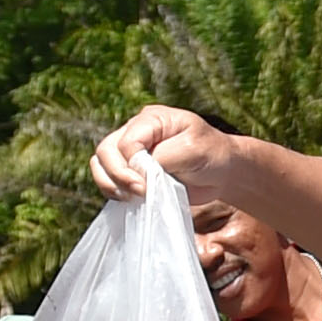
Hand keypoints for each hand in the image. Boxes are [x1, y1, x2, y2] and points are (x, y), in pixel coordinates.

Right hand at [91, 104, 243, 203]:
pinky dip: (113, 191)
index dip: (132, 165)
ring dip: (110, 184)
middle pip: (106, 150)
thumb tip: (138, 171)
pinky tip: (130, 200)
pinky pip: (108, 178)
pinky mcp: (130, 171)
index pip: (126, 141)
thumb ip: (164, 157)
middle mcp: (135, 131)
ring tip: (132, 198)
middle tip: (140, 193)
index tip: (147, 184)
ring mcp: (129, 151)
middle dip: (118, 175)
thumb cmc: (211, 154)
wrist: (220, 171)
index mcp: (151, 120)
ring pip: (100, 164)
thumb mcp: (193, 149)